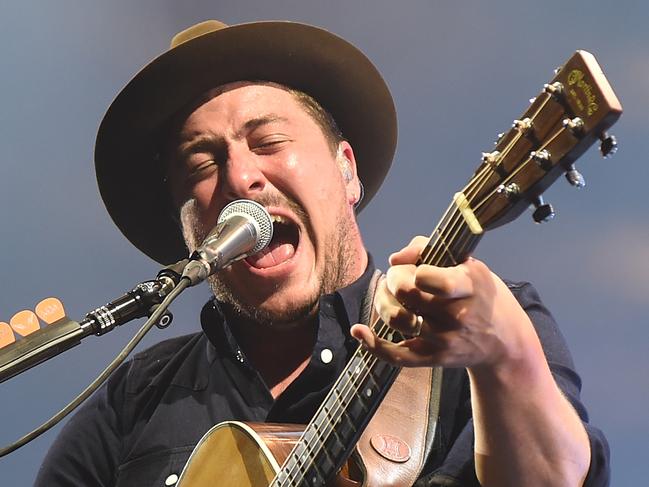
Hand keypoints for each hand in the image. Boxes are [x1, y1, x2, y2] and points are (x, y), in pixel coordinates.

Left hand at [350, 236, 537, 369]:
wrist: (504, 342)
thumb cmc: (481, 294)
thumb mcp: (469, 264)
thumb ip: (429, 249)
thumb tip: (395, 258)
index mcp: (468, 285)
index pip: (430, 279)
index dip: (413, 272)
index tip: (416, 269)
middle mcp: (457, 314)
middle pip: (406, 295)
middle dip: (393, 281)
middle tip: (396, 278)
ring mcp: (444, 339)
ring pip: (396, 319)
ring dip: (383, 302)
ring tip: (389, 295)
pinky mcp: (433, 358)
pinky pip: (397, 355)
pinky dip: (373, 345)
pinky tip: (358, 330)